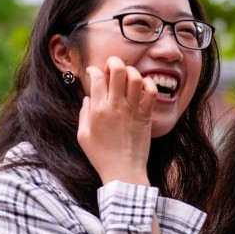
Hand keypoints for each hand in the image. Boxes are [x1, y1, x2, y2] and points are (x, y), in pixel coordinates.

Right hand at [77, 56, 156, 185]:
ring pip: (135, 78)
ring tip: (128, 75)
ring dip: (131, 71)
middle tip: (113, 66)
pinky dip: (149, 84)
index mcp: (97, 110)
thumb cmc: (101, 156)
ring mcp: (132, 110)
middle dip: (114, 62)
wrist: (123, 172)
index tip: (95, 73)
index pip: (97, 78)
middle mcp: (115, 106)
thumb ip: (83, 114)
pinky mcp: (146, 116)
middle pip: (116, 71)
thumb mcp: (83, 135)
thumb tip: (87, 98)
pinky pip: (151, 93)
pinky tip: (143, 87)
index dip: (95, 70)